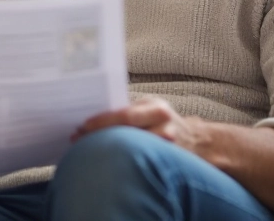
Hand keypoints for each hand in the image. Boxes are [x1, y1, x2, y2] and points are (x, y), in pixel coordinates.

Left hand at [73, 95, 203, 153]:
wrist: (197, 141)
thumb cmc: (162, 120)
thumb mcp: (150, 107)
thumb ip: (128, 108)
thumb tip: (93, 107)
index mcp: (157, 110)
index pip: (125, 117)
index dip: (102, 122)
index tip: (82, 125)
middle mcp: (164, 130)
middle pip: (126, 136)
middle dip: (98, 137)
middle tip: (76, 138)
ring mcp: (167, 151)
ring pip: (130, 153)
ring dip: (105, 152)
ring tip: (85, 151)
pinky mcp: (165, 166)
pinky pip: (138, 165)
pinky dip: (117, 162)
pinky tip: (103, 161)